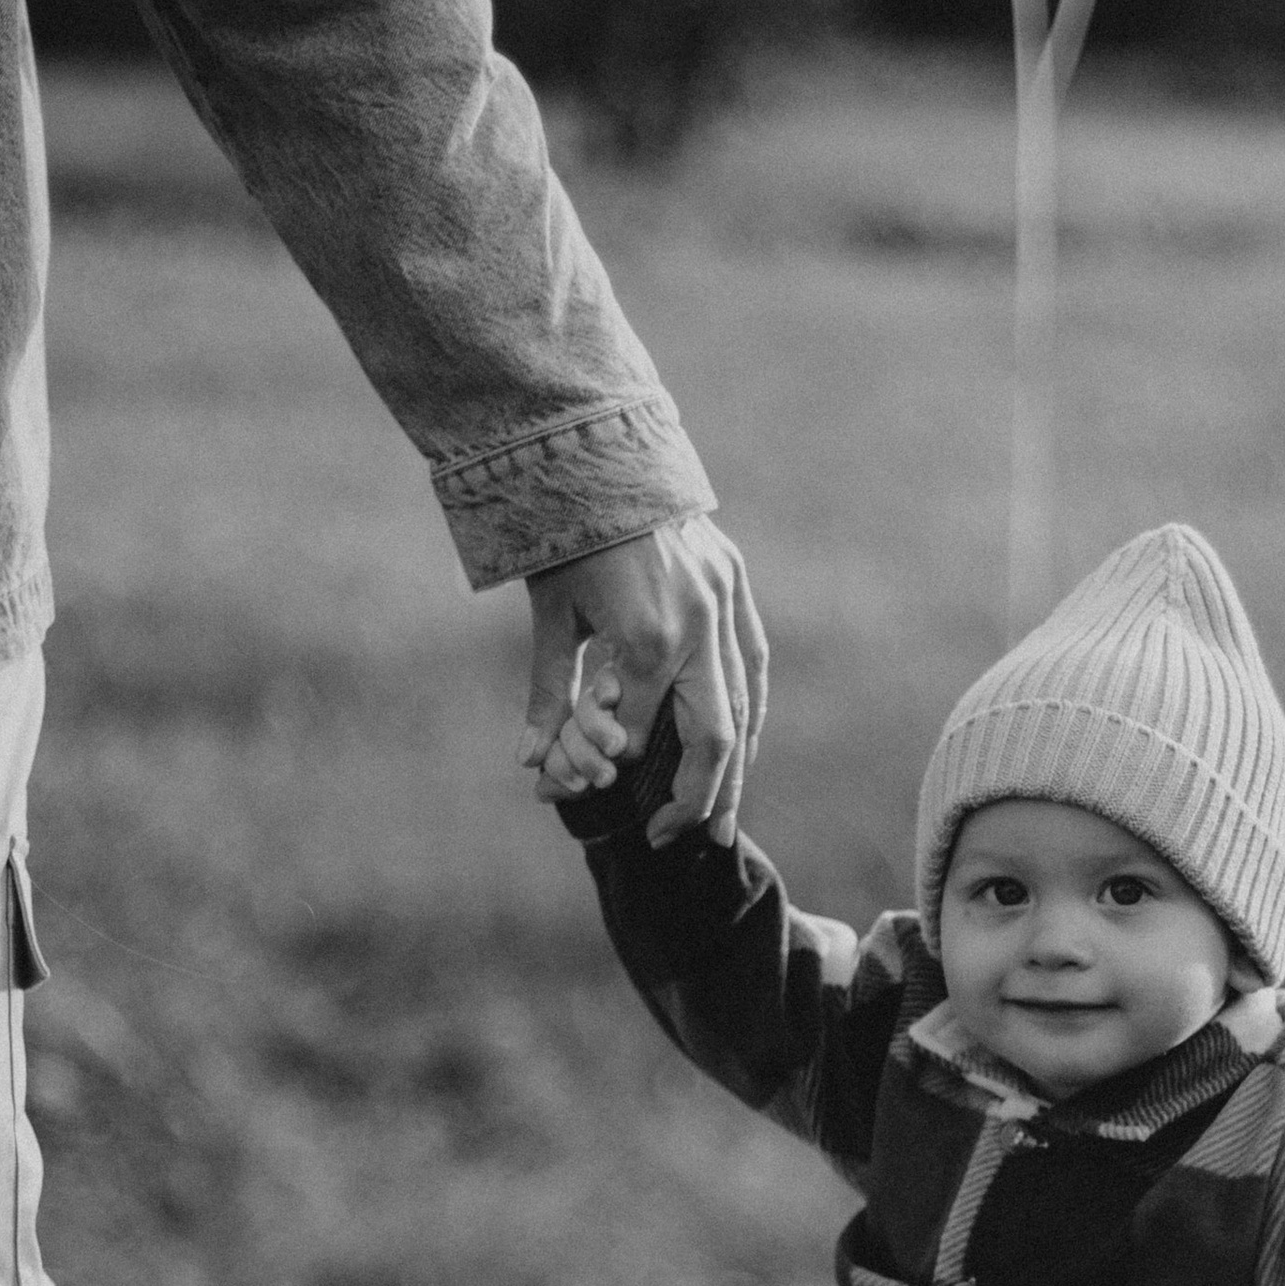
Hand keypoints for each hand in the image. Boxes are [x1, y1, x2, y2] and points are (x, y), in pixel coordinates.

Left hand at [519, 517, 768, 838]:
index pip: (640, 733)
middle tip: (676, 838)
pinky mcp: (732, 580)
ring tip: (722, 820)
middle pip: (715, 738)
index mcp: (646, 639)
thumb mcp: (549, 616)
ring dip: (736, 769)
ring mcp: (723, 602)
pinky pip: (752, 662)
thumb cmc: (561, 533)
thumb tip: (532, 765)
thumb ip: (548, 693)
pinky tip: (743, 748)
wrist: (596, 447)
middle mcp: (697, 626)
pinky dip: (748, 710)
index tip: (599, 793)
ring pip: (744, 706)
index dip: (619, 769)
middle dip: (699, 797)